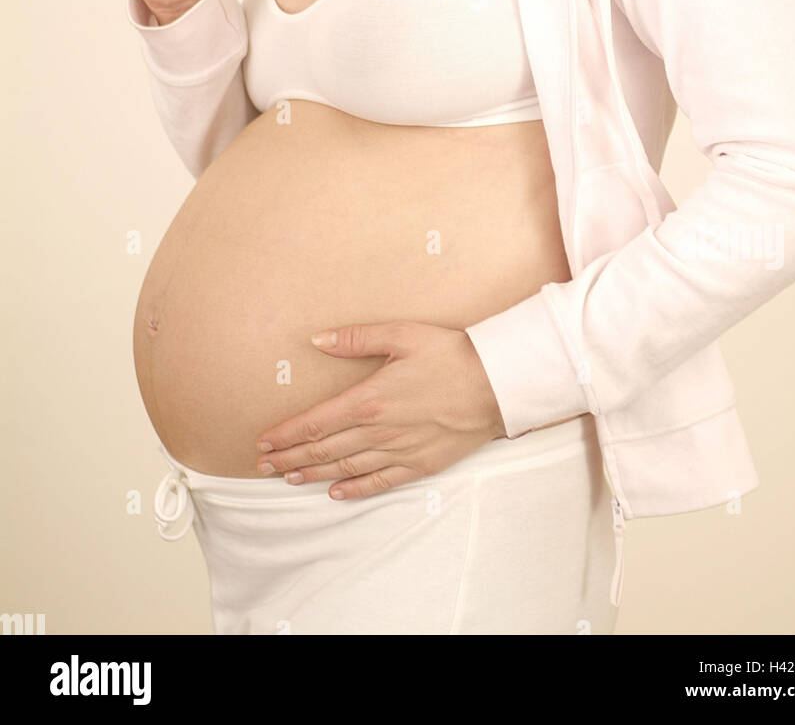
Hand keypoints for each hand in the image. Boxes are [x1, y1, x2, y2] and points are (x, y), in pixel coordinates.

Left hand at [255, 322, 507, 499]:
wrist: (497, 384)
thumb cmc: (451, 354)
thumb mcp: (402, 335)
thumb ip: (356, 339)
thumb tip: (318, 340)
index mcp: (369, 399)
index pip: (315, 423)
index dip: (286, 434)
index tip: (263, 442)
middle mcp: (379, 431)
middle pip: (323, 450)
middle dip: (290, 458)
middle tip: (264, 466)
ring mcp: (399, 451)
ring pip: (346, 468)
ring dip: (314, 474)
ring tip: (290, 477)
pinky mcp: (421, 464)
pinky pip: (380, 482)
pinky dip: (355, 490)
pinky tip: (337, 493)